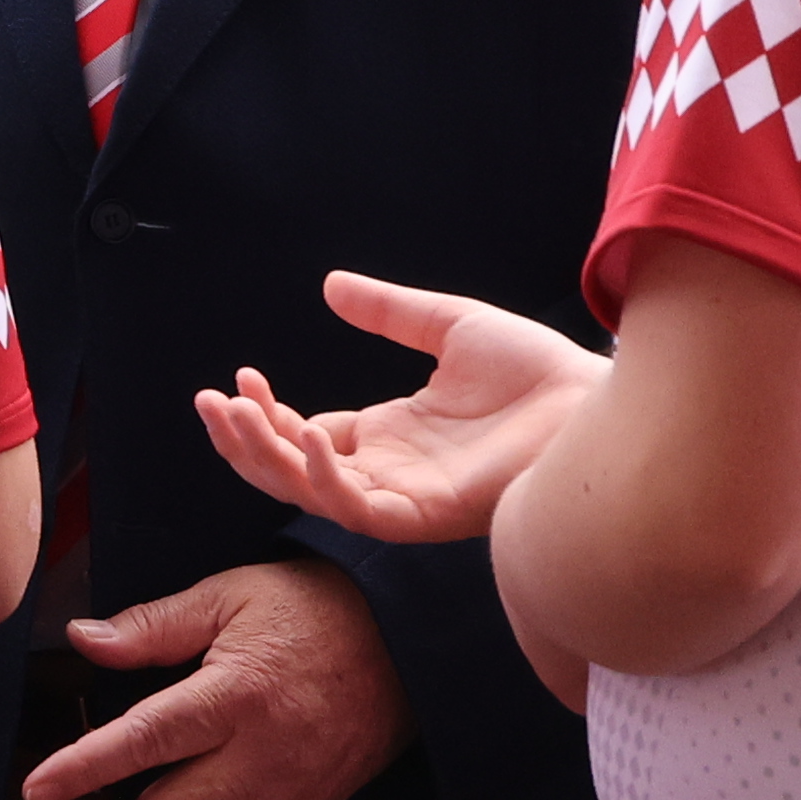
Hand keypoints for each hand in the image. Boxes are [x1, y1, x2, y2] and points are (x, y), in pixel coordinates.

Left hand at [19, 561, 413, 799]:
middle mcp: (260, 756)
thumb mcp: (230, 595)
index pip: (147, 740)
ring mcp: (284, 793)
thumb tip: (82, 640)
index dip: (85, 769)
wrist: (411, 646)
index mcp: (236, 695)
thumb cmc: (314, 611)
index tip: (35, 792)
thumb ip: (153, 625)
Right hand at [194, 271, 603, 548]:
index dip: (266, 413)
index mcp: (391, 436)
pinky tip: (305, 433)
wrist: (591, 397)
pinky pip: (358, 508)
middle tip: (208, 402)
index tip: (240, 375)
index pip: (305, 437)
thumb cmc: (538, 371)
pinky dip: (323, 477)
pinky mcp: (427, 514)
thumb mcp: (449, 326)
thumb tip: (332, 285)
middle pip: (292, 471)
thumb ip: (389, 310)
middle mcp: (391, 472)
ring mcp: (405, 497)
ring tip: (233, 412)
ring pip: (311, 494)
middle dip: (242, 441)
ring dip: (264, 457)